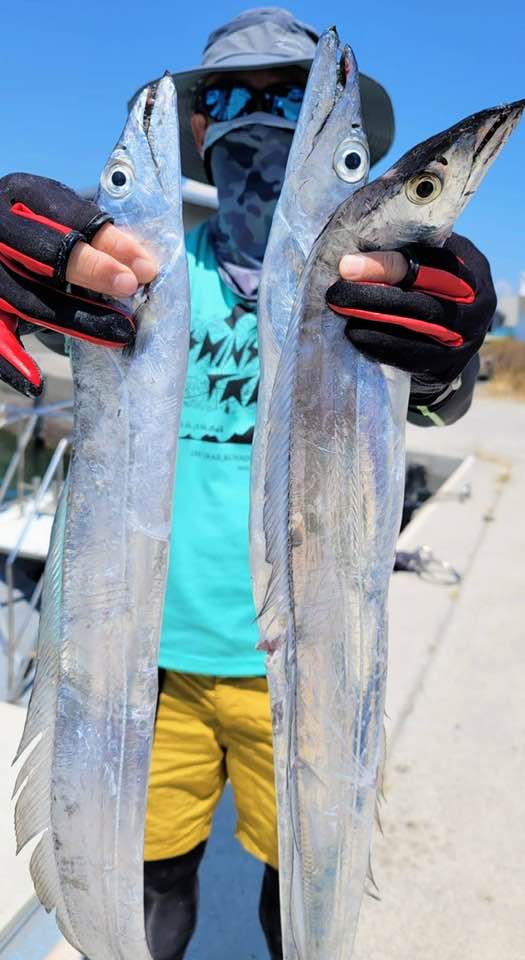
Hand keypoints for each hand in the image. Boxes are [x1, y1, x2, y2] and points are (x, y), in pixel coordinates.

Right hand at [0, 173, 157, 396]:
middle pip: (45, 253)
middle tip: (130, 288)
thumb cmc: (39, 232)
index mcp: (20, 194)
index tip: (145, 266)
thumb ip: (96, 237)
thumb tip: (143, 266)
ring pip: (28, 300)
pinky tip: (35, 382)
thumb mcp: (60, 220)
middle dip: (91, 270)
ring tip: (118, 334)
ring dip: (75, 321)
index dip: (108, 241)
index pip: (67, 215)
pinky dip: (11, 363)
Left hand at [326, 234, 496, 393]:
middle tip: (336, 293)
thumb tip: (353, 257)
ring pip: (417, 330)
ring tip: (342, 314)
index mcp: (473, 270)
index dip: (389, 265)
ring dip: (374, 322)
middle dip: (374, 297)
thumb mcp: (429, 261)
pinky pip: (412, 358)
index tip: (349, 266)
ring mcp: (466, 340)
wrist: (454, 330)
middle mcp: (476, 307)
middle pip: (423, 301)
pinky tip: (356, 336)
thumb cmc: (433, 284)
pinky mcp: (450, 365)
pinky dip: (381, 346)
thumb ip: (403, 253)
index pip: (433, 264)